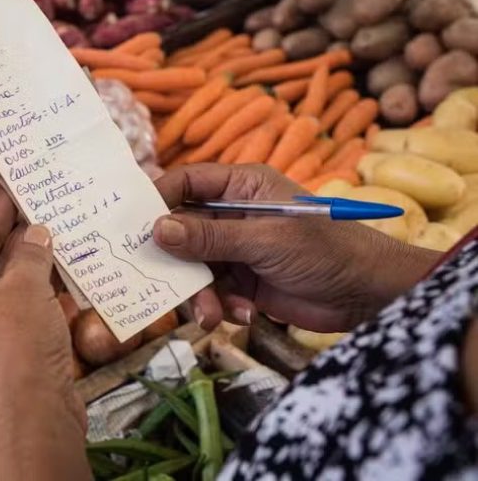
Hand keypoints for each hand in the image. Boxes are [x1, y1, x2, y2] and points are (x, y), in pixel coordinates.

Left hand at [0, 147, 89, 480]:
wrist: (32, 425)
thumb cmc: (12, 353)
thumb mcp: (21, 292)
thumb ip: (29, 254)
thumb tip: (37, 232)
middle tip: (18, 168)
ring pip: (1, 267)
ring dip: (24, 238)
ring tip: (45, 197)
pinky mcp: (8, 340)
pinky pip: (21, 293)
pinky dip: (40, 271)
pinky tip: (64, 244)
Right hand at [153, 164, 439, 332]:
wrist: (367, 295)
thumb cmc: (324, 250)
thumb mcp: (264, 240)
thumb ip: (209, 237)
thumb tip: (156, 230)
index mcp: (240, 186)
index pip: (186, 183)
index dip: (158, 199)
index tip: (133, 225)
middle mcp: (232, 213)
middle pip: (181, 228)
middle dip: (174, 258)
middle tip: (156, 279)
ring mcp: (235, 248)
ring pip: (193, 266)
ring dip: (200, 292)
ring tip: (212, 314)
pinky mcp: (241, 281)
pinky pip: (212, 291)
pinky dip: (220, 306)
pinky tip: (240, 316)